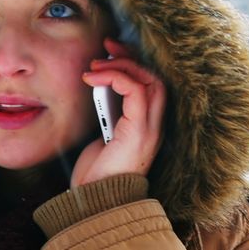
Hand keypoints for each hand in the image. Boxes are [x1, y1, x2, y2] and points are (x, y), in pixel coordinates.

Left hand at [72, 38, 166, 187]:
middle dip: (131, 57)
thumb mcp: (101, 137)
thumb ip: (108, 115)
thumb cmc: (95, 175)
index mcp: (147, 128)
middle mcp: (155, 127)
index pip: (152, 86)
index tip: (109, 53)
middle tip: (107, 48)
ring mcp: (150, 130)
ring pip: (150, 81)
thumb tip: (97, 87)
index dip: (134, 64)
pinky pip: (135, 90)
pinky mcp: (139, 131)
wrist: (94, 202)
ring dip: (122, 65)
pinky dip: (115, 77)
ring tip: (96, 64)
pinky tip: (93, 78)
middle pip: (156, 78)